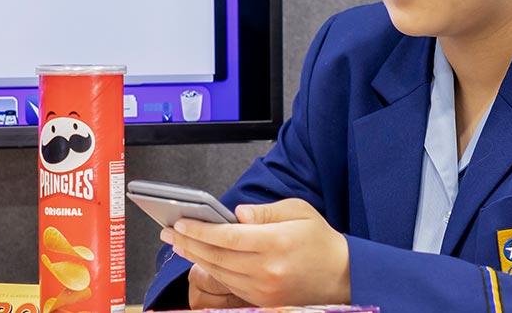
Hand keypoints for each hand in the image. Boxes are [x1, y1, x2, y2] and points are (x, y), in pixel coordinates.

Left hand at [160, 198, 348, 306]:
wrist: (343, 277)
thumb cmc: (320, 241)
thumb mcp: (299, 212)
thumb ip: (265, 211)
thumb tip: (237, 213)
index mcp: (276, 243)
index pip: (228, 237)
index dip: (200, 229)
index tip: (180, 221)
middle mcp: (267, 270)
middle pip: (217, 256)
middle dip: (189, 242)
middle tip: (168, 231)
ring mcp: (263, 289)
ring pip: (219, 272)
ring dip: (195, 257)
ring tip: (179, 243)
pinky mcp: (262, 300)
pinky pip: (230, 284)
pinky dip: (211, 270)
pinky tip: (200, 258)